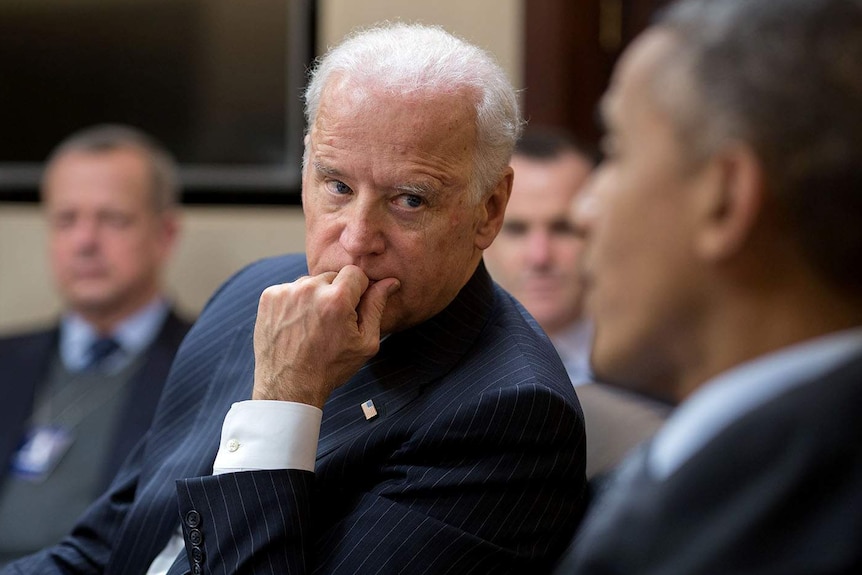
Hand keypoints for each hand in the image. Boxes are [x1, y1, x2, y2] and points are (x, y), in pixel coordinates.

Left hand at [252, 265, 399, 408]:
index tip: (353, 308)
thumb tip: (389, 282)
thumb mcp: (365, 342)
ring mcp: (286, 292)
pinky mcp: (269, 297)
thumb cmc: (331, 367)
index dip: (358, 290)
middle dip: (336, 294)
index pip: (355, 272)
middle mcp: (309, 289)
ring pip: (310, 282)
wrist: (289, 386)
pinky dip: (295, 302)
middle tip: (332, 322)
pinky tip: (297, 325)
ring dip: (315, 297)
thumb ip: (376, 307)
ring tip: (312, 325)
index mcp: (336, 299)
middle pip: (332, 276)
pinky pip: (290, 289)